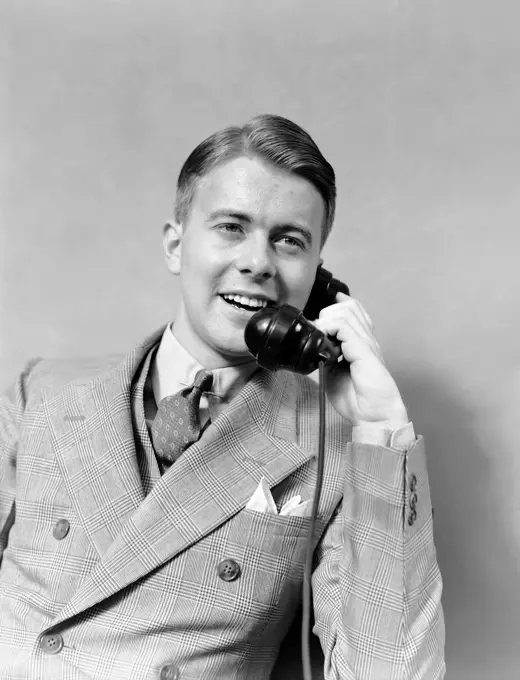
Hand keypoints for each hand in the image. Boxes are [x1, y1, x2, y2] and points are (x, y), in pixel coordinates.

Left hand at [312, 293, 408, 426]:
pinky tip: (324, 341)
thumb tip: (310, 347)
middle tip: (317, 330)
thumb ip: (324, 357)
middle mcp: (366, 339)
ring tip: (320, 336)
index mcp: (362, 343)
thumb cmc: (357, 399)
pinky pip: (344, 326)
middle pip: (349, 306)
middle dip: (327, 312)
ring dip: (327, 319)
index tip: (321, 309)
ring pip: (346, 311)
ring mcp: (366, 343)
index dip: (337, 303)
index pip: (354, 310)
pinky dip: (329, 327)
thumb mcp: (333, 374)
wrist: (374, 416)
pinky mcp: (364, 350)